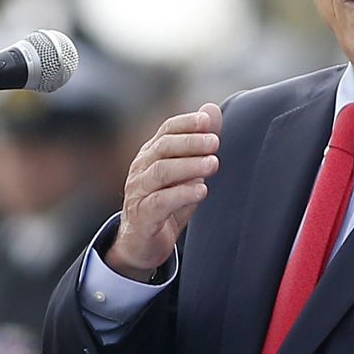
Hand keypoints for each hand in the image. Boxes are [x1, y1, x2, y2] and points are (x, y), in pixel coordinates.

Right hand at [105, 103, 221, 280]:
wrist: (142, 244)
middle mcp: (141, 169)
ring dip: (190, 166)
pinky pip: (160, 201)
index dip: (187, 123)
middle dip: (191, 142)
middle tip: (215, 143)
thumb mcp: (187, 172)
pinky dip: (182, 194)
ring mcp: (138, 192)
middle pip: (163, 147)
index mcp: (151, 154)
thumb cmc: (166, 203)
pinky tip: (202, 191)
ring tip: (214, 164)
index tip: (208, 121)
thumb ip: (199, 143)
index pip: (166, 130)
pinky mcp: (142, 216)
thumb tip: (212, 109)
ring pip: (161, 172)